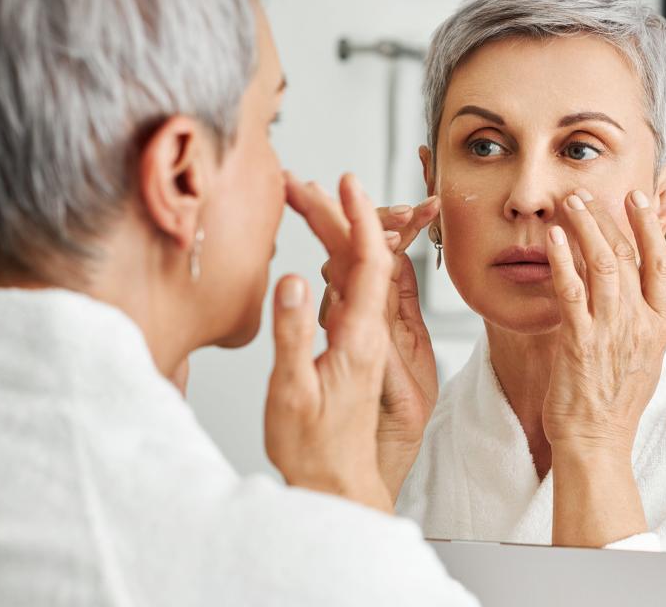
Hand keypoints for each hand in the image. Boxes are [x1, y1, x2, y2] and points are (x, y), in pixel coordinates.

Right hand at [319, 197, 440, 501]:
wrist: (334, 483)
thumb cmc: (313, 446)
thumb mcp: (293, 390)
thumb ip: (294, 334)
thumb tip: (295, 279)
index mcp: (361, 338)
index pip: (371, 263)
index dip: (361, 219)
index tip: (347, 183)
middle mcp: (369, 332)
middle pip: (361, 258)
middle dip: (335, 214)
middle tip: (301, 184)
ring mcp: (362, 338)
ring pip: (355, 271)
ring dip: (334, 232)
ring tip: (305, 200)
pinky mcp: (352, 345)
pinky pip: (349, 292)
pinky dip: (333, 262)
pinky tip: (319, 250)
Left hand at [544, 188, 665, 545]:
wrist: (597, 443)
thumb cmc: (612, 403)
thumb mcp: (640, 358)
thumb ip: (637, 321)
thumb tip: (628, 291)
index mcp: (658, 327)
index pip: (661, 265)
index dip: (649, 227)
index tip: (636, 198)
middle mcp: (640, 325)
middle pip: (628, 256)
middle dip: (608, 218)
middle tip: (587, 191)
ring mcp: (612, 332)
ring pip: (603, 266)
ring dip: (586, 228)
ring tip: (570, 201)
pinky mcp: (580, 343)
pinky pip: (572, 292)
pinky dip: (563, 261)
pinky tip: (553, 238)